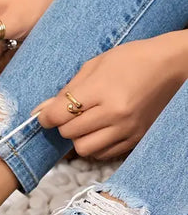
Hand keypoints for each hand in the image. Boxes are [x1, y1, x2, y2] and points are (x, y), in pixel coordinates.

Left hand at [35, 34, 186, 159]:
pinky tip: (99, 131)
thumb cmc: (132, 60)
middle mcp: (114, 113)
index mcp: (102, 90)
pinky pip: (102, 154)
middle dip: (63, 125)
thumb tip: (41, 111)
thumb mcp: (95, 65)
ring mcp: (126, 129)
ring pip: (84, 149)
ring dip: (78, 138)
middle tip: (70, 116)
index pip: (59, 114)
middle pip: (69, 133)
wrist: (174, 66)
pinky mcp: (135, 139)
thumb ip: (67, 90)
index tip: (46, 115)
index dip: (46, 117)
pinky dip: (95, 146)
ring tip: (86, 125)